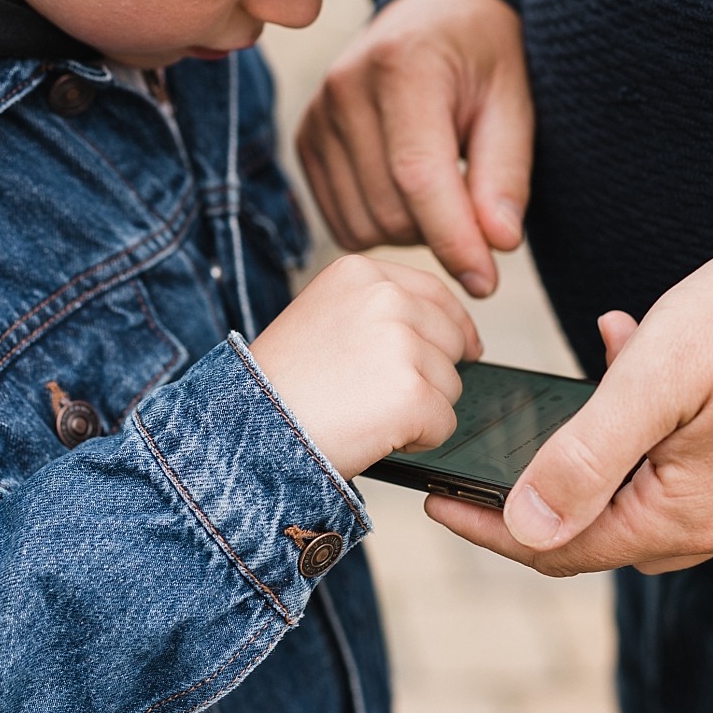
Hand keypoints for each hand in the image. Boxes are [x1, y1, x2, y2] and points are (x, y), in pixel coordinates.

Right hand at [249, 255, 481, 479]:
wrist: (249, 431)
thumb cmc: (282, 384)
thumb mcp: (325, 316)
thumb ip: (379, 309)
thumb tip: (449, 329)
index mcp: (361, 273)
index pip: (435, 292)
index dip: (453, 326)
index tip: (464, 347)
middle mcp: (385, 298)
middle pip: (451, 339)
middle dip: (430, 374)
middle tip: (378, 395)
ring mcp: (400, 344)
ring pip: (451, 385)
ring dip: (420, 409)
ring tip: (366, 413)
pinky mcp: (411, 393)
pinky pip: (445, 423)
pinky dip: (418, 440)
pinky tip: (375, 434)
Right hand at [296, 0, 532, 297]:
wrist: (434, 15)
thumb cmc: (483, 57)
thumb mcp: (514, 103)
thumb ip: (506, 176)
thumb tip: (498, 245)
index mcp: (402, 65)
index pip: (418, 176)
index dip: (454, 239)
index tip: (487, 282)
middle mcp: (345, 88)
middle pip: (390, 209)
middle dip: (442, 231)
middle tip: (477, 207)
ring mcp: (316, 116)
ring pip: (363, 225)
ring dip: (412, 232)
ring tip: (444, 192)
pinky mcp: (306, 141)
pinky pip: (341, 221)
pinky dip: (381, 226)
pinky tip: (409, 193)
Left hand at [424, 235, 712, 574]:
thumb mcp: (654, 381)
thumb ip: (586, 456)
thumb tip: (524, 524)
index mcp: (683, 518)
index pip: (560, 546)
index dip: (490, 526)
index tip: (436, 499)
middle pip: (594, 525)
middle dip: (537, 483)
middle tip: (491, 442)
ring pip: (632, 486)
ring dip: (592, 438)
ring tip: (580, 371)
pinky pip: (673, 459)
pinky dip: (639, 418)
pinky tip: (629, 348)